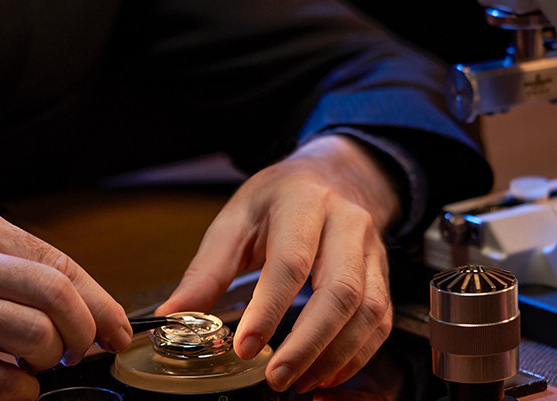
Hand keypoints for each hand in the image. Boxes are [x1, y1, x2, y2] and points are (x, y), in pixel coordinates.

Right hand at [0, 205, 131, 400]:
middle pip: (56, 295)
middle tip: (79, 352)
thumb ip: (21, 277)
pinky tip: (11, 385)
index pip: (58, 263)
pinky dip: (19, 390)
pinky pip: (2, 380)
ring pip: (36, 334)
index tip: (118, 330)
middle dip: (82, 332)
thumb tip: (97, 316)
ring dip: (45, 361)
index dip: (99, 303)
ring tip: (31, 365)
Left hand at [157, 135, 398, 393]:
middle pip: (340, 291)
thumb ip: (206, 270)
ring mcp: (372, 250)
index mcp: (303, 203)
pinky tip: (327, 373)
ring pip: (367, 310)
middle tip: (276, 377)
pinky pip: (381, 321)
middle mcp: (347, 224)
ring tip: (299, 380)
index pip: (291, 262)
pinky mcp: (383, 275)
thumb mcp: (235, 220)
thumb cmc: (279, 199)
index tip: (244, 346)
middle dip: (308, 343)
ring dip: (335, 355)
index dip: (268, 309)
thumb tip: (173, 315)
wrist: (333, 177)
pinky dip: (357, 354)